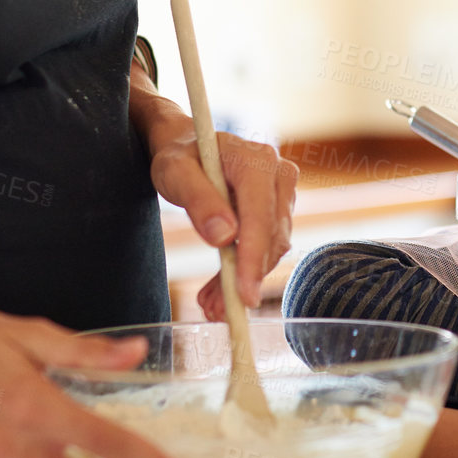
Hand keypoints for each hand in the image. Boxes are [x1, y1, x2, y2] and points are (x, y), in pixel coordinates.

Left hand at [146, 112, 297, 318]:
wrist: (189, 147)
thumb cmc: (179, 157)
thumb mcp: (174, 173)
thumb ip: (197, 200)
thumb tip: (224, 237)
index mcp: (255, 160)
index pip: (260, 215)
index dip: (253, 258)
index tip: (243, 294)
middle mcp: (278, 173)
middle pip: (271, 236)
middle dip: (246, 277)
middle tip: (216, 309)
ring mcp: (283, 191)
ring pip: (272, 247)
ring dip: (244, 279)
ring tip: (212, 303)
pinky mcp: (279, 208)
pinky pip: (267, 246)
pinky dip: (245, 270)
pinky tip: (222, 290)